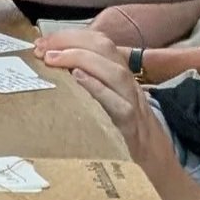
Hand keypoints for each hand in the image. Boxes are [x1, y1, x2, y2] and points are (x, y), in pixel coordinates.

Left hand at [35, 31, 182, 183]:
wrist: (157, 163)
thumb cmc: (125, 132)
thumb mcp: (107, 102)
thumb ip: (88, 85)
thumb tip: (52, 70)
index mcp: (120, 75)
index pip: (99, 42)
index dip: (70, 36)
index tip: (42, 41)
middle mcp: (128, 83)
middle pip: (105, 48)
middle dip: (71, 41)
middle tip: (42, 48)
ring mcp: (132, 102)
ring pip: (114, 71)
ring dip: (80, 58)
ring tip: (52, 59)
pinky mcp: (132, 125)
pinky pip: (118, 103)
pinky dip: (97, 88)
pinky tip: (77, 79)